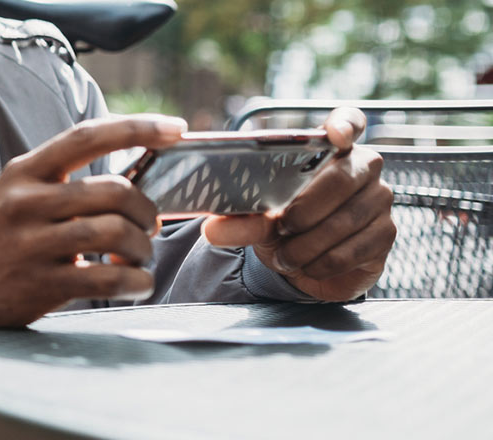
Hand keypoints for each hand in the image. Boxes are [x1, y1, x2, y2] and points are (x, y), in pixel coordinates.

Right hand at [0, 116, 185, 345]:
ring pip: (114, 233)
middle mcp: (26, 203)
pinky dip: (136, 283)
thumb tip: (133, 188)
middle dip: (145, 210)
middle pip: (113, 190)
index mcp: (23, 173)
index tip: (177, 127)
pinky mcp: (39, 285)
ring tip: (138, 258)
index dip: (137, 128)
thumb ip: (62, 184)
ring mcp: (31, 245)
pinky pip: (107, 280)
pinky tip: (136, 284)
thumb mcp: (14, 195)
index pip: (87, 136)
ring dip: (142, 248)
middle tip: (147, 226)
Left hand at [202, 108, 395, 300]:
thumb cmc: (285, 227)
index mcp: (331, 150)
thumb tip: (212, 229)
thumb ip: (239, 221)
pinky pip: (354, 249)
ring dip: (307, 245)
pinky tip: (308, 265)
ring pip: (345, 220)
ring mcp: (380, 199)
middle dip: (304, 210)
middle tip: (281, 228)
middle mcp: (363, 168)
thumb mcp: (258, 221)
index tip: (335, 135)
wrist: (307, 265)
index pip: (349, 122)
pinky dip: (322, 263)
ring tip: (286, 256)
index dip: (345, 125)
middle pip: (341, 180)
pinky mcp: (386, 234)